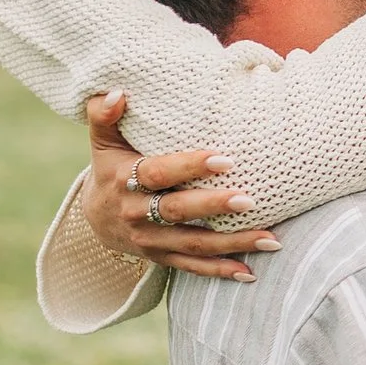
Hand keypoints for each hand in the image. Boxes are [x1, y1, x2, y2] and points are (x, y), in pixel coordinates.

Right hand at [77, 90, 279, 283]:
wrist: (94, 218)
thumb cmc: (109, 166)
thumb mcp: (102, 140)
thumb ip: (104, 114)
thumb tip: (116, 92)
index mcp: (123, 180)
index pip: (158, 173)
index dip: (189, 166)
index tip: (225, 159)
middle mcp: (135, 213)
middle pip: (178, 211)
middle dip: (214, 207)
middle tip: (250, 200)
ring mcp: (149, 241)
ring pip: (193, 244)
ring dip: (232, 244)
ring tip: (271, 238)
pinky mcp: (161, 259)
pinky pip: (192, 268)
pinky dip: (220, 272)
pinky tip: (251, 272)